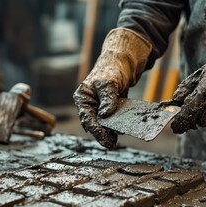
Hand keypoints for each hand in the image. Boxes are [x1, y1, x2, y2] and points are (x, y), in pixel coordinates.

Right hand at [73, 28, 151, 148]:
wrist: (121, 63)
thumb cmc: (111, 70)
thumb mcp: (108, 84)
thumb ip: (107, 99)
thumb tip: (105, 115)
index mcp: (83, 98)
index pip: (87, 117)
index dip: (95, 130)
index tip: (104, 139)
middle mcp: (89, 104)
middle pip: (94, 123)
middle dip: (102, 134)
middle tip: (111, 143)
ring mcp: (99, 107)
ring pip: (103, 123)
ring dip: (109, 131)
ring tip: (115, 140)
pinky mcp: (109, 108)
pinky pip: (112, 119)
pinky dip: (116, 125)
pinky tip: (122, 130)